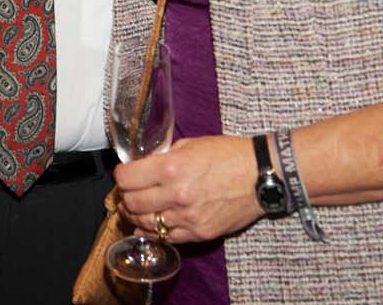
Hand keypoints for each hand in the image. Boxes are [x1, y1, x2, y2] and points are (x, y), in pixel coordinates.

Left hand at [113, 134, 261, 243]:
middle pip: (132, 202)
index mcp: (171, 168)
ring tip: (135, 208)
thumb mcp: (190, 144)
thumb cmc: (229, 155)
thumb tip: (143, 164)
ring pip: (146, 223)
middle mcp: (176, 194)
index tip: (123, 175)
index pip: (126, 179)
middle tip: (127, 192)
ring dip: (135, 215)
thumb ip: (164, 156)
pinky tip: (149, 225)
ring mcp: (188, 217)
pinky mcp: (200, 232)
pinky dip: (154, 231)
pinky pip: (167, 237)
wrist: (261, 175)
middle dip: (125, 196)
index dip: (120, 176)